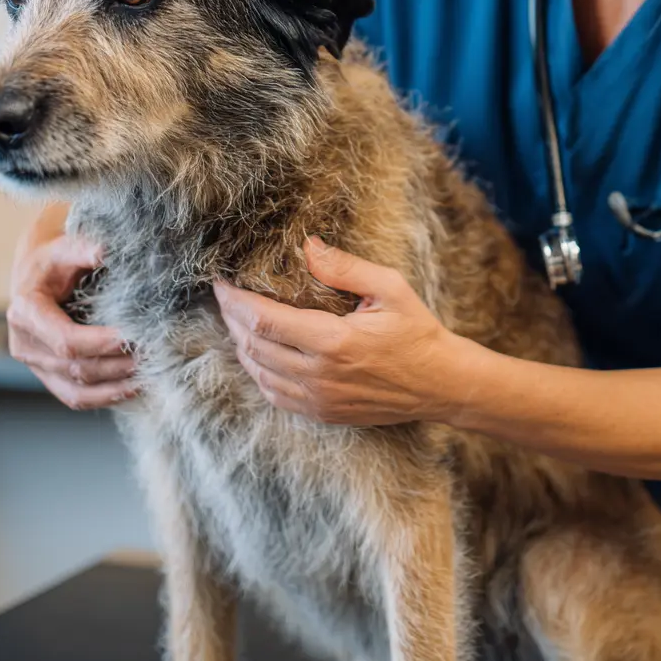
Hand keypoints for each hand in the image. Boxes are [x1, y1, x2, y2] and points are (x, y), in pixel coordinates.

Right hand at [7, 206, 136, 408]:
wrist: (36, 275)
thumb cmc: (54, 260)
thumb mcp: (64, 247)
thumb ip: (83, 248)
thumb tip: (105, 251)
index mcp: (26, 313)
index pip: (65, 340)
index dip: (100, 343)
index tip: (133, 337)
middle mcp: (25, 345)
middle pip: (75, 368)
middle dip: (117, 365)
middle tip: (154, 356)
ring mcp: (35, 366)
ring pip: (77, 389)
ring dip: (116, 385)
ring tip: (150, 375)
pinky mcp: (48, 377)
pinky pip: (76, 397)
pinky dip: (106, 396)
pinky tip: (134, 388)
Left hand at [213, 237, 460, 425]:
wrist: (440, 384)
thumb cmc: (417, 332)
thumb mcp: (390, 288)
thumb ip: (346, 268)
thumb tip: (309, 246)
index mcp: (333, 341)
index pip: (263, 320)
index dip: (233, 301)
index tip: (220, 282)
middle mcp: (319, 375)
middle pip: (253, 346)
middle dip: (232, 319)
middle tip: (226, 296)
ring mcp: (319, 400)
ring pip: (259, 373)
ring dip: (241, 345)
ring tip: (237, 320)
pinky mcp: (323, 413)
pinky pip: (274, 395)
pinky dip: (258, 372)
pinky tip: (258, 353)